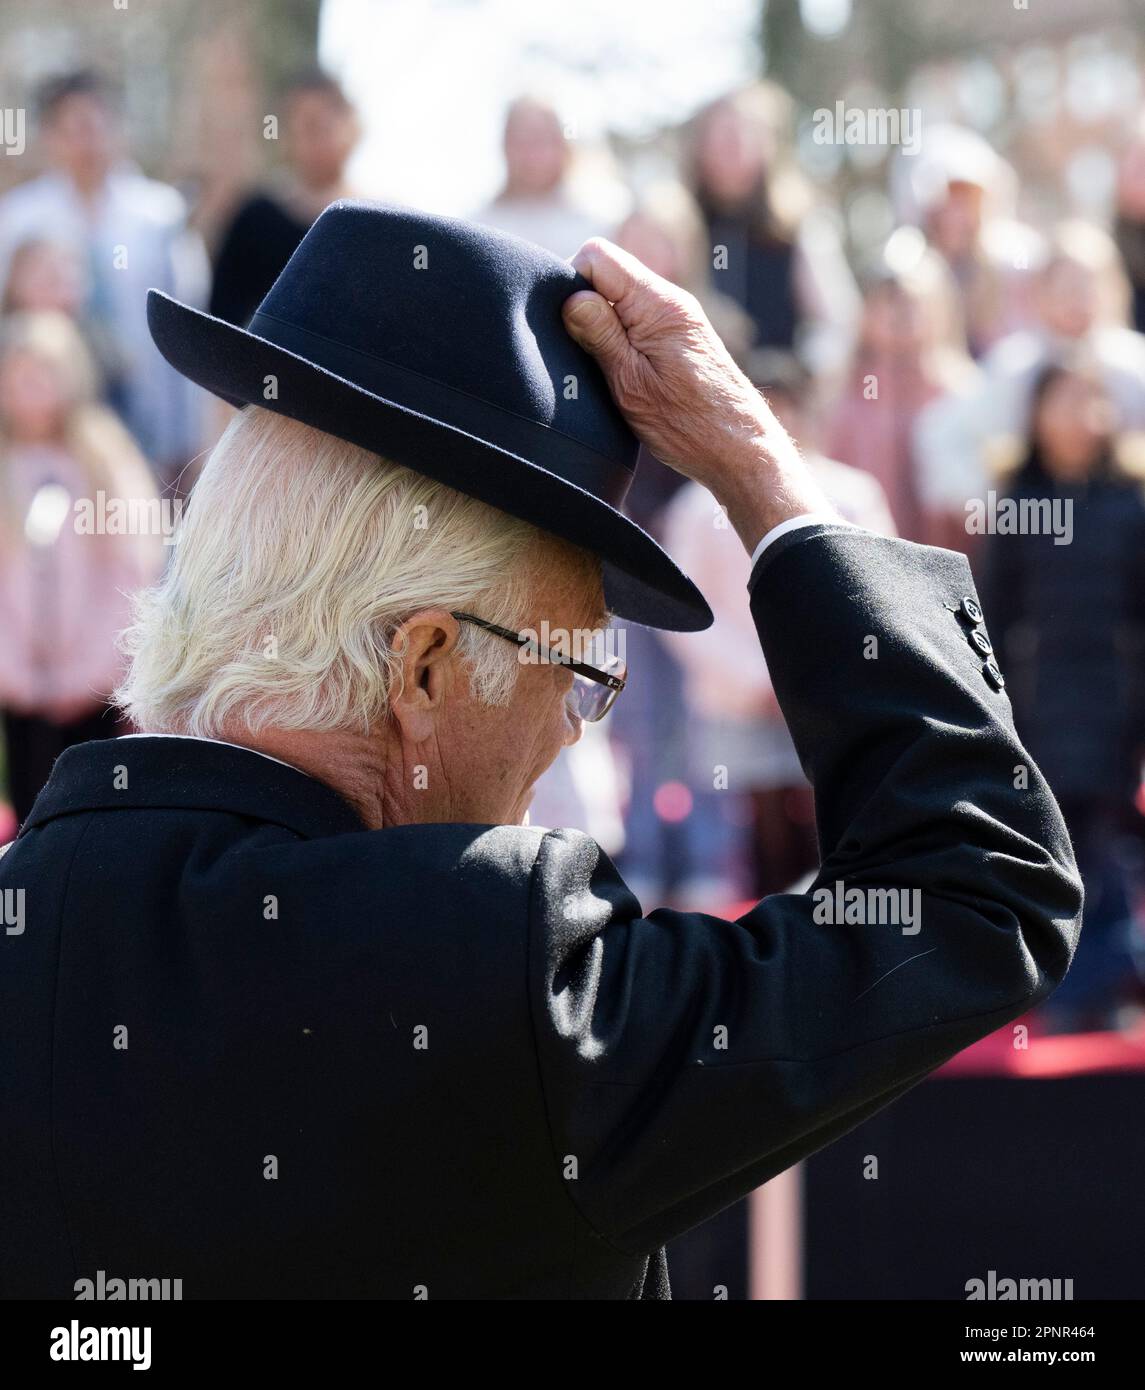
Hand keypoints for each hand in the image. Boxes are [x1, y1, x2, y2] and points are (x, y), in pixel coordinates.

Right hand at [562, 238, 832, 550]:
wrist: (739, 450)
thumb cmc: (689, 425)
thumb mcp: (630, 383)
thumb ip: (599, 334)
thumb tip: (570, 296)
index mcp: (657, 304)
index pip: (596, 257)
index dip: (570, 283)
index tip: (569, 327)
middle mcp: (671, 301)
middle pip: (608, 274)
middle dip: (584, 306)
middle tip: (584, 354)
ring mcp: (678, 318)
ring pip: (621, 298)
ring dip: (602, 326)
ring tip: (605, 369)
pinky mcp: (679, 337)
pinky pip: (637, 319)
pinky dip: (621, 338)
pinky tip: (622, 372)